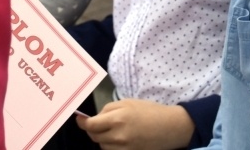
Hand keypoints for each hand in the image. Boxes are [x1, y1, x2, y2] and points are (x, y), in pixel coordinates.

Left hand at [76, 99, 194, 149]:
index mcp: (118, 119)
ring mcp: (123, 149)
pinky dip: (111, 145)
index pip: (91, 126)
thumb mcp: (128, 103)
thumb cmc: (149, 111)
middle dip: (93, 129)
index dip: (82, 123)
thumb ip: (108, 109)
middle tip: (101, 123)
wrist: (169, 127)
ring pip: (102, 146)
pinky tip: (120, 138)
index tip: (80, 119)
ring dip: (103, 138)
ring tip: (115, 130)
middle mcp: (118, 136)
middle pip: (94, 137)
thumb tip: (93, 118)